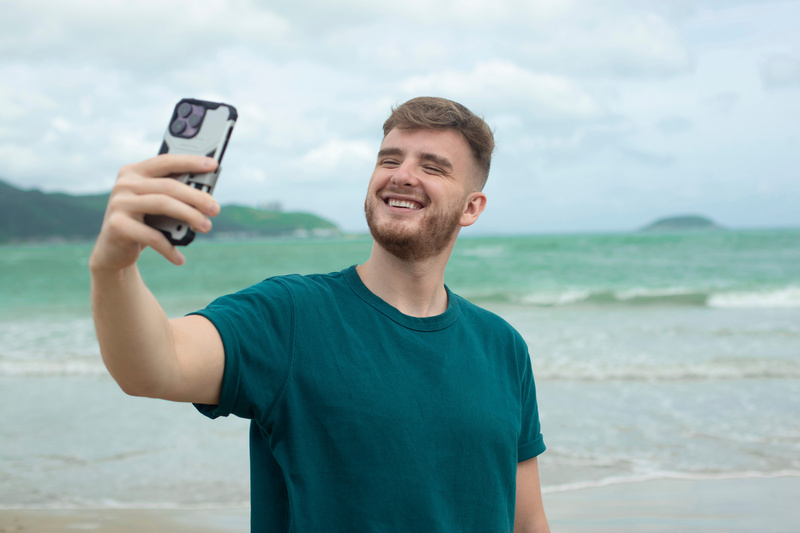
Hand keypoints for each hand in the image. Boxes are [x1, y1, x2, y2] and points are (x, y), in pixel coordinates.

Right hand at [89, 154, 220, 270]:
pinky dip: (169, 248)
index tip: (213, 164)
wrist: (112, 251)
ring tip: (206, 227)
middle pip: (168, 186)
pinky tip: (180, 258)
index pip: (166, 162)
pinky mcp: (116, 226)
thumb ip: (174, 196)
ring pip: (162, 204)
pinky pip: (151, 236)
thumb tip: (207, 198)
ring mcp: (119, 203)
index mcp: (135, 172)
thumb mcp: (157, 206)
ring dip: (189, 216)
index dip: (190, 161)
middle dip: (196, 196)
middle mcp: (124, 184)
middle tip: (215, 209)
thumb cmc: (143, 223)